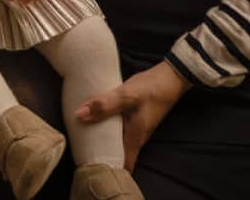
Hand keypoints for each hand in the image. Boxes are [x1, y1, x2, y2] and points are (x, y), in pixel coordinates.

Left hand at [76, 61, 191, 169]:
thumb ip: (104, 105)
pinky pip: (117, 130)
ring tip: (82, 141)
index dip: (109, 171)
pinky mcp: (133, 118)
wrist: (170, 76)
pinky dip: (106, 129)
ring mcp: (135, 128)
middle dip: (101, 157)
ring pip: (116, 141)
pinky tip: (93, 122)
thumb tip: (79, 116)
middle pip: (117, 154)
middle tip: (81, 156)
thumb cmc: (151, 88)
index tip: (92, 172)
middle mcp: (136, 137)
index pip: (123, 164)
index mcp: (135, 137)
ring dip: (102, 142)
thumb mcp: (126, 95)